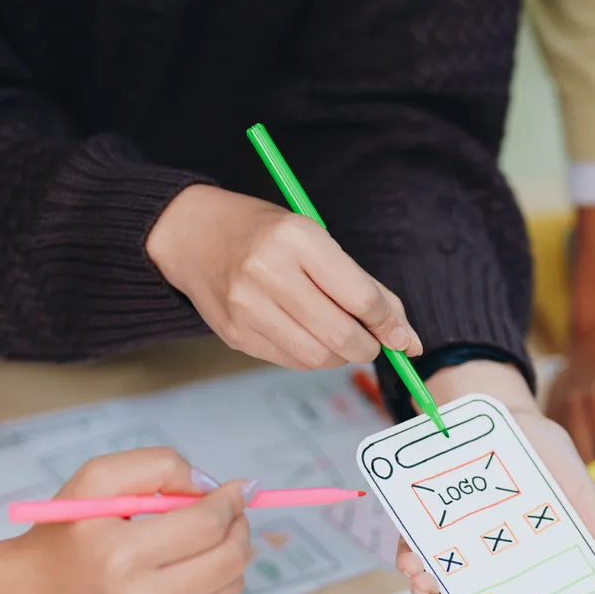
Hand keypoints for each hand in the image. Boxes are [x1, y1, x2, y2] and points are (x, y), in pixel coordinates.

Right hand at [3, 447, 253, 593]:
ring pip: (230, 584)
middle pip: (228, 559)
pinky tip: (186, 566)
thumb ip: (156, 467)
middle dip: (240, 527)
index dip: (230, 502)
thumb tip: (211, 485)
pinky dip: (213, 580)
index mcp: (120, 554)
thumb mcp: (95, 479)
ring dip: (232, 553)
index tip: (238, 488)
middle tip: (232, 511)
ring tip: (208, 536)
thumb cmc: (63, 534)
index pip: (206, 525)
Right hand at [147, 184, 422, 368]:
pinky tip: (311, 337)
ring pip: (317, 356)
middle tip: (374, 342)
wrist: (190, 234)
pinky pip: (290, 361)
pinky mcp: (234, 333)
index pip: (360, 297)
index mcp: (296, 238)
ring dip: (341, 356)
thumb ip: (359, 282)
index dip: (390, 323)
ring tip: (341, 338)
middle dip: (369, 347)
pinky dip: (312, 357)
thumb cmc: (262, 232)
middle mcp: (268, 272)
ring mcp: (246, 307)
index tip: (402, 334)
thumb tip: (403, 334)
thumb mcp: (313, 236)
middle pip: (341, 334)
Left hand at [395, 359, 594, 593]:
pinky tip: (415, 563)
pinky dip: (411, 562)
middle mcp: (486, 568)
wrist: (501, 407)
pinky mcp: (422, 525)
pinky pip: (412, 552)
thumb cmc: (546, 457)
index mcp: (525, 572)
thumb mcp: (583, 500)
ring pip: (437, 590)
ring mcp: (452, 548)